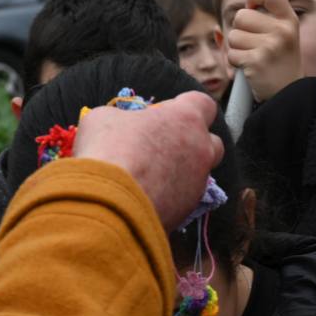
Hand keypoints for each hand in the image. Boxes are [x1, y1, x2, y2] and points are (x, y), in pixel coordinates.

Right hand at [72, 90, 224, 231]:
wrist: (110, 203)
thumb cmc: (108, 150)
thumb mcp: (103, 119)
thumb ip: (121, 118)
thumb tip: (119, 125)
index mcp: (186, 118)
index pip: (204, 104)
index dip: (186, 107)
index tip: (167, 113)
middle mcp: (201, 149)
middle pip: (212, 142)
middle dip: (194, 143)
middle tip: (164, 147)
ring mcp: (198, 183)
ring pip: (200, 174)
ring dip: (182, 173)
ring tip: (152, 177)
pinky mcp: (189, 211)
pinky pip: (184, 199)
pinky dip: (170, 197)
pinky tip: (146, 198)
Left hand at [226, 0, 302, 103]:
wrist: (287, 94)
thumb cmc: (280, 60)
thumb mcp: (282, 31)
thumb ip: (268, 7)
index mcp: (289, 20)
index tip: (252, 4)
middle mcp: (282, 31)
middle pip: (242, 16)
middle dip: (241, 30)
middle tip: (253, 43)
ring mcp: (270, 46)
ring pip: (233, 35)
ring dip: (237, 48)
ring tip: (252, 57)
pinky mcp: (256, 62)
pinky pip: (231, 54)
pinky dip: (235, 62)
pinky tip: (249, 68)